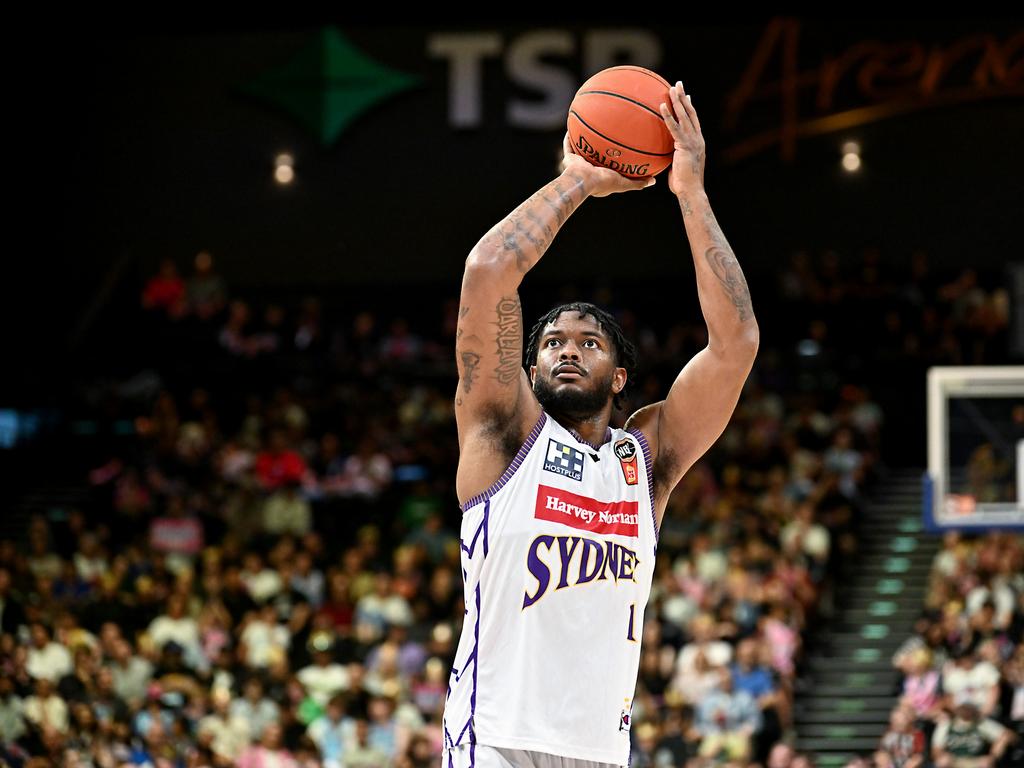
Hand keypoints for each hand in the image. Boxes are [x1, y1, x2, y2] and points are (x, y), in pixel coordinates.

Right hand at [559, 132, 654, 197]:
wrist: (583, 180)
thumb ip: (638, 182)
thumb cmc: (604, 182)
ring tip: (589, 129)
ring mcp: (578, 165)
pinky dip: (570, 137)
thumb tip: (654, 181)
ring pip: (581, 150)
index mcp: (599, 178)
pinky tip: (573, 126)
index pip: (608, 167)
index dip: (613, 159)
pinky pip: (569, 145)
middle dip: (599, 148)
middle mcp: (588, 171)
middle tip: (606, 137)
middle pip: (594, 156)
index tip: (620, 151)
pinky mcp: (569, 159)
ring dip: (584, 141)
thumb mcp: (624, 183)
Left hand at [659, 81, 705, 195]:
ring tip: (671, 88)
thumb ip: (673, 158)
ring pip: (685, 116)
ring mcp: (693, 141)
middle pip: (691, 113)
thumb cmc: (683, 185)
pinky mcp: (685, 145)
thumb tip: (662, 157)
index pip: (694, 121)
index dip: (690, 108)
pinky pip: (674, 127)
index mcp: (698, 143)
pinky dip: (668, 116)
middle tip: (679, 84)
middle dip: (684, 97)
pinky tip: (662, 105)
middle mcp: (698, 139)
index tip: (687, 96)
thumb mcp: (678, 167)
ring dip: (677, 100)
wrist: (691, 191)